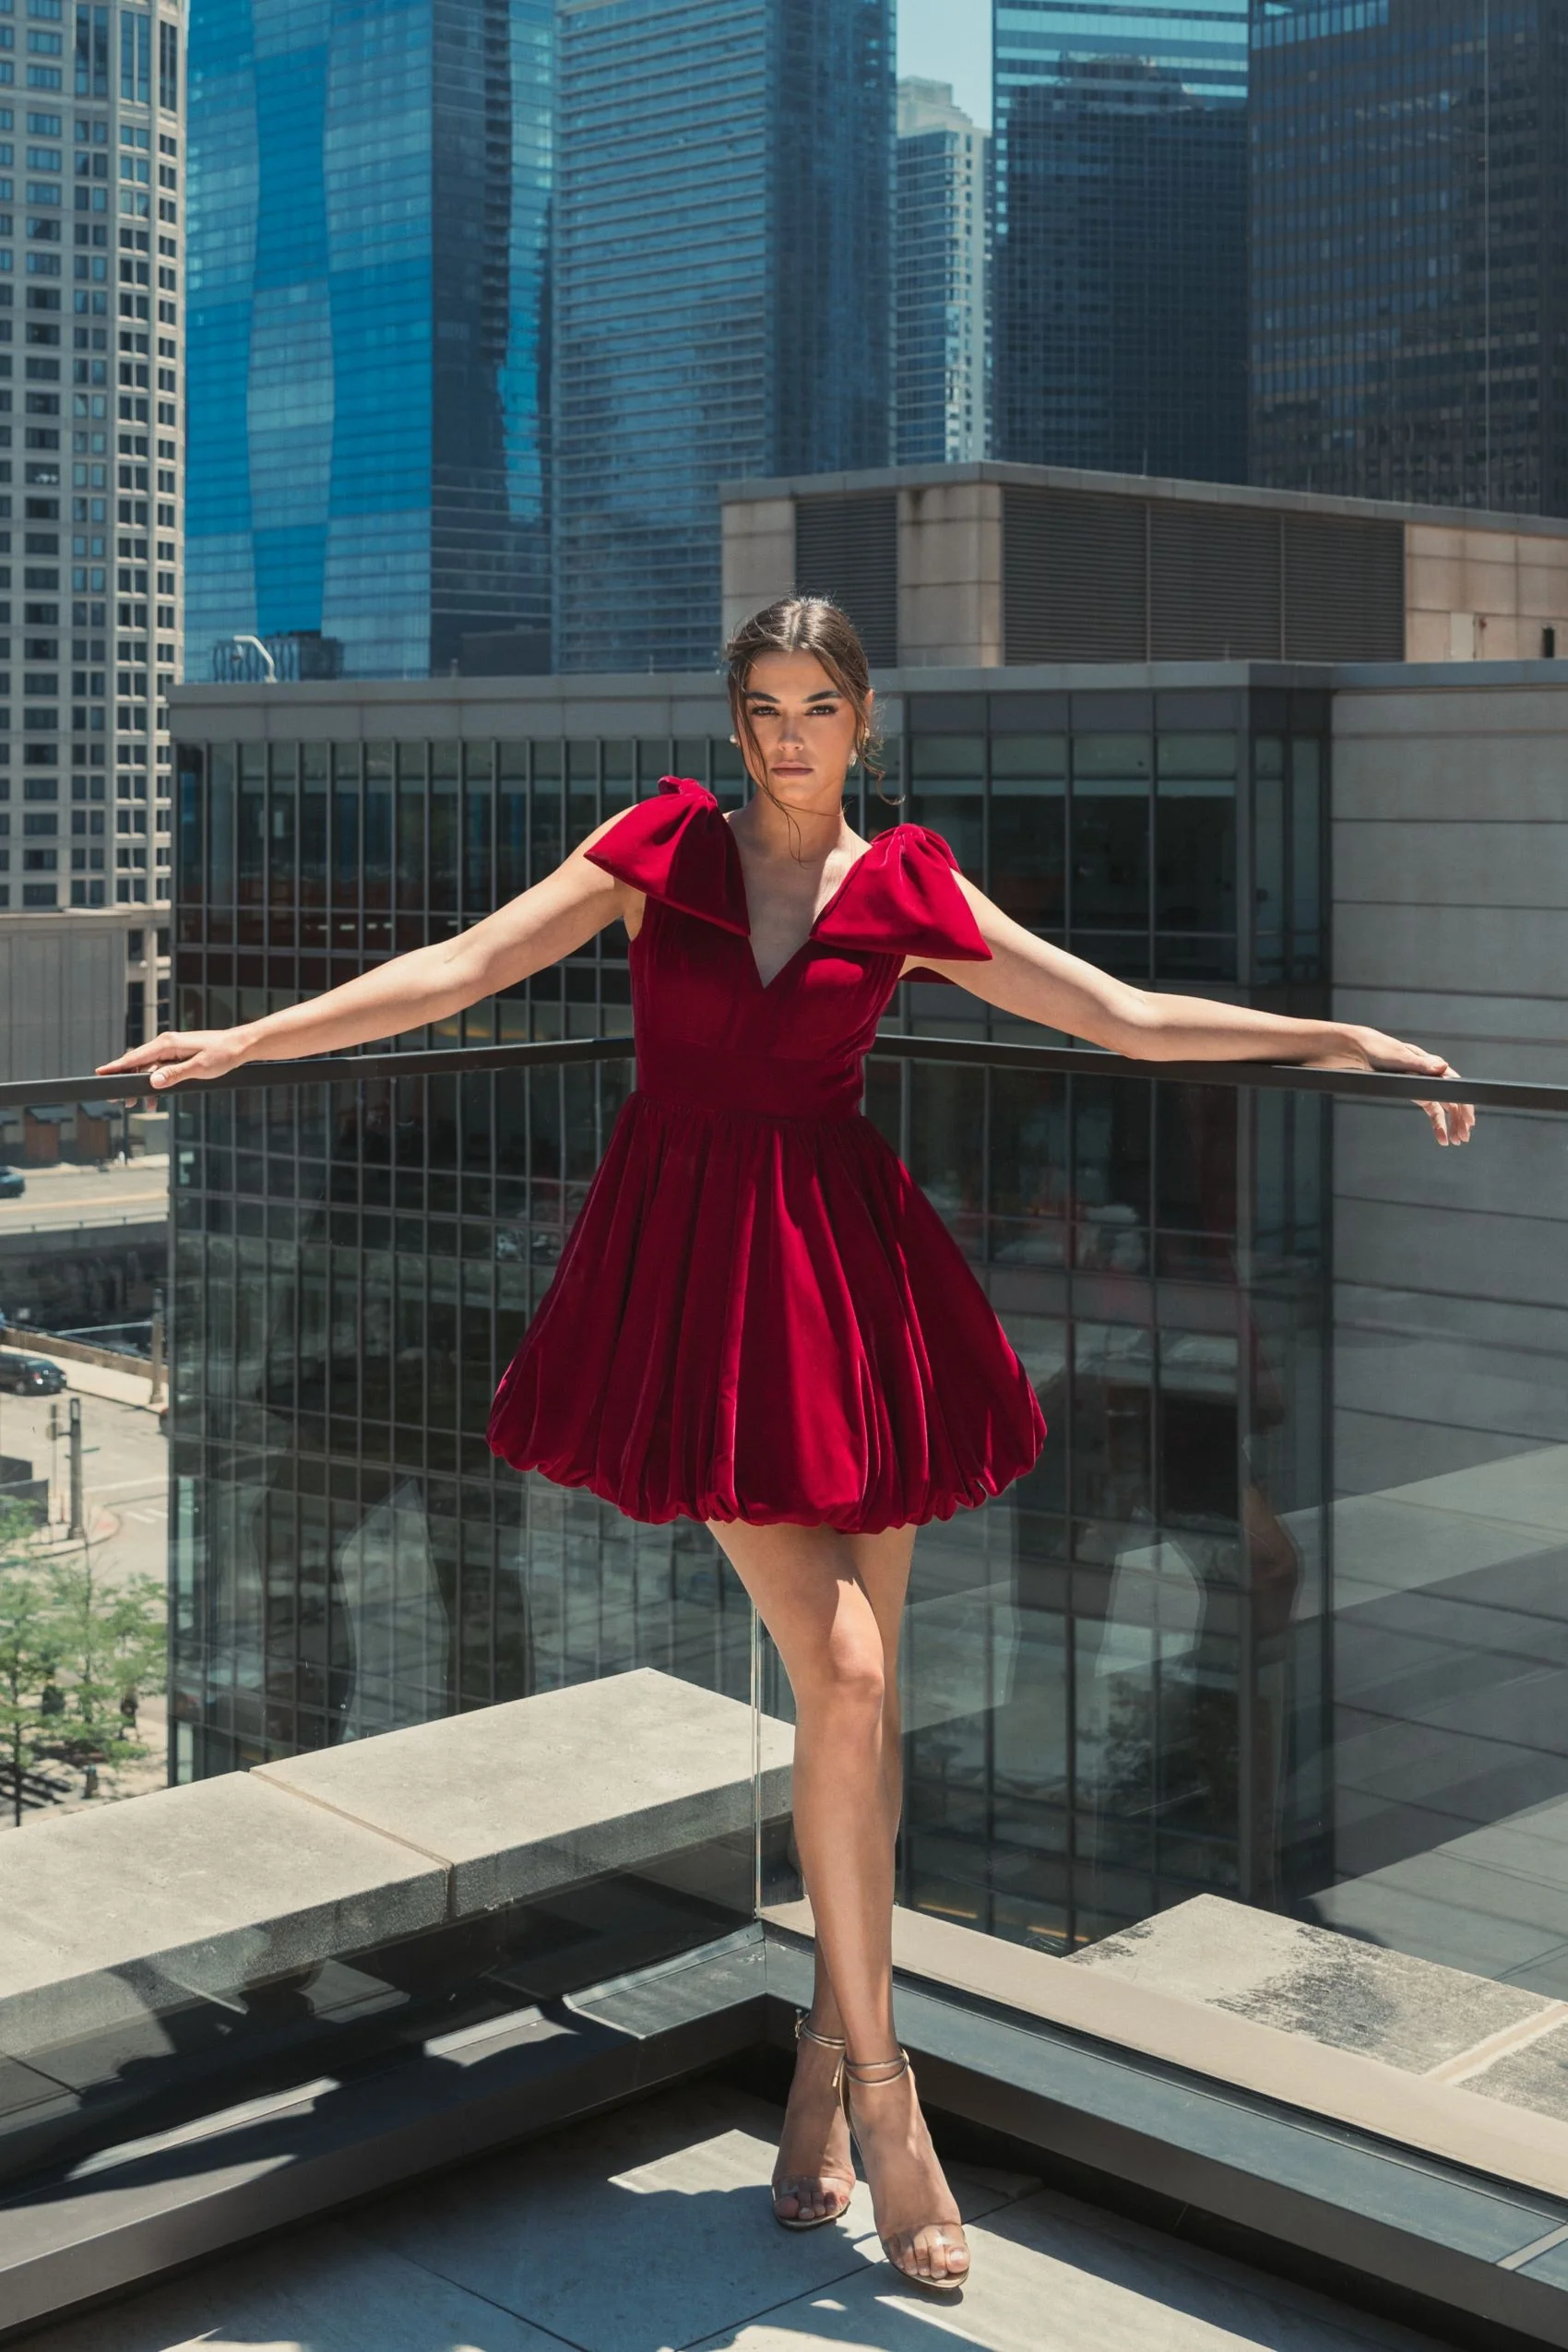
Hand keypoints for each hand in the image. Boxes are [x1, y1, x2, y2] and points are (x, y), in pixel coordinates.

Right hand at [95, 1027, 254, 1091]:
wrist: (240, 1046)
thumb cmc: (223, 1054)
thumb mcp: (199, 1068)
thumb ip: (174, 1075)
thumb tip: (152, 1081)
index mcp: (168, 1044)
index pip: (136, 1056)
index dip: (117, 1066)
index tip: (99, 1073)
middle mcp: (166, 1044)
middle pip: (138, 1063)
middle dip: (126, 1080)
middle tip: (115, 1099)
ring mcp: (172, 1049)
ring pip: (148, 1068)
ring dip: (141, 1085)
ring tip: (135, 1104)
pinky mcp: (178, 1055)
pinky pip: (160, 1069)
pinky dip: (155, 1083)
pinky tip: (154, 1099)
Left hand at [1300, 1026, 1473, 1146]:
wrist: (1357, 1049)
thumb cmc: (1377, 1049)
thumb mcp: (1398, 1057)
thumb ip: (1420, 1064)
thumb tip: (1443, 1066)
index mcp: (1430, 1063)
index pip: (1455, 1085)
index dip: (1464, 1103)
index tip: (1469, 1120)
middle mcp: (1430, 1074)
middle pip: (1452, 1098)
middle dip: (1460, 1119)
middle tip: (1463, 1138)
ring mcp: (1423, 1084)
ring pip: (1444, 1107)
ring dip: (1451, 1124)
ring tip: (1455, 1141)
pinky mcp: (1414, 1091)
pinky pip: (1431, 1109)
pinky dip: (1437, 1123)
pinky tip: (1440, 1137)